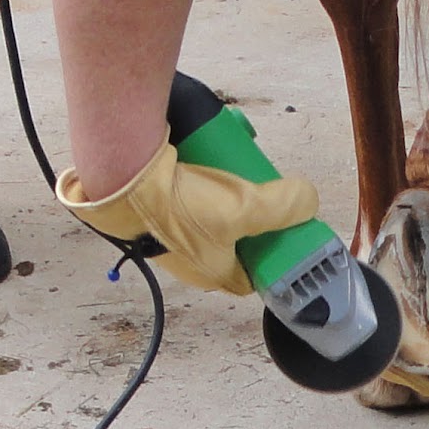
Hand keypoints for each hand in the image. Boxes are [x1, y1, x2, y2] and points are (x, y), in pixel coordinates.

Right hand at [57, 139, 318, 296]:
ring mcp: (171, 231)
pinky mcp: (156, 204)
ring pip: (211, 209)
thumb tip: (308, 200)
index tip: (285, 232)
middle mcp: (189, 257)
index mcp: (211, 271)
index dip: (270, 257)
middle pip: (234, 236)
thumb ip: (285, 205)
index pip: (251, 275)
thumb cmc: (178, 202)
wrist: (120, 176)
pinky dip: (199, 172)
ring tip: (234, 162)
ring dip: (224, 185)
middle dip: (250, 209)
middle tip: (259, 187)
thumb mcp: (245, 206)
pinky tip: (208, 153)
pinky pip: (187, 189)